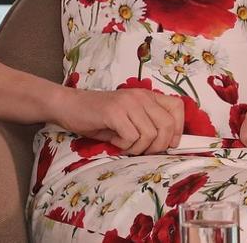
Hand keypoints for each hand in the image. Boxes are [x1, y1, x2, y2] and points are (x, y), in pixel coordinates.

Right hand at [54, 87, 183, 154]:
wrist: (68, 106)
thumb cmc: (98, 117)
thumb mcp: (128, 118)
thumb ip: (148, 125)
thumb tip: (169, 144)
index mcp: (146, 96)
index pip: (177, 108)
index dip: (178, 129)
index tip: (167, 143)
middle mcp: (140, 96)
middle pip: (167, 125)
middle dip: (158, 145)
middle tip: (142, 150)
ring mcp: (127, 103)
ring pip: (150, 134)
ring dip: (138, 148)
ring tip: (124, 145)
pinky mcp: (114, 112)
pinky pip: (131, 137)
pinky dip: (124, 146)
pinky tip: (114, 141)